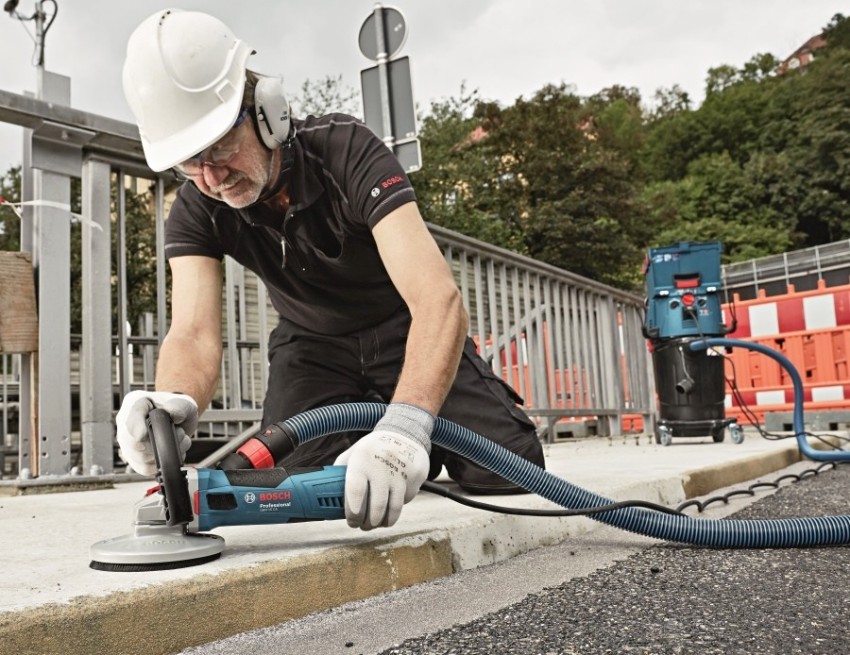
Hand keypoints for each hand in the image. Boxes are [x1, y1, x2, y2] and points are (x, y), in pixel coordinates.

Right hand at [115, 390, 197, 475]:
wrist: (178, 418)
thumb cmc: (177, 407)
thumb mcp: (183, 402)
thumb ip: (179, 406)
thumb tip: (174, 416)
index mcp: (136, 404)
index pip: (131, 417)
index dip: (136, 429)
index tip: (142, 435)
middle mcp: (126, 423)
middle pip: (132, 443)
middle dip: (159, 444)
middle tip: (181, 435)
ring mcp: (128, 442)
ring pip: (139, 458)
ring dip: (164, 454)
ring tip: (180, 442)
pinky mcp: (135, 458)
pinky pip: (143, 468)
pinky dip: (161, 465)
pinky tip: (172, 454)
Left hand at [333, 403, 433, 529]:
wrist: (404, 433)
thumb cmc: (373, 448)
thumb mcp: (353, 453)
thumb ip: (341, 473)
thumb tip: (326, 496)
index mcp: (362, 460)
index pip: (356, 491)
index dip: (353, 512)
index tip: (351, 521)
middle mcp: (382, 467)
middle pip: (376, 507)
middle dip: (367, 523)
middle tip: (362, 526)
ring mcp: (401, 473)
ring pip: (393, 510)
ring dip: (382, 522)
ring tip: (376, 523)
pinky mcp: (415, 477)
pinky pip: (405, 501)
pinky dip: (396, 509)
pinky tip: (391, 505)